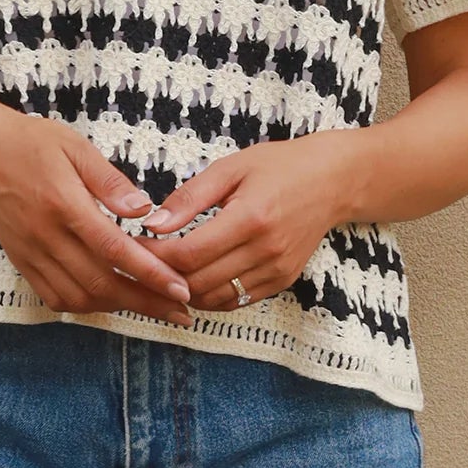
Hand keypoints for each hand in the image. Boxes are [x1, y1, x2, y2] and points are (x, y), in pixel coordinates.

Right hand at [0, 104, 197, 328]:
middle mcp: (46, 235)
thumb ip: (110, 181)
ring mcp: (30, 253)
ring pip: (78, 296)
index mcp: (64, 204)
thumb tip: (144, 209)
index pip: (114, 250)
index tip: (180, 289)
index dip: (151, 274)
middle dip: (145, 301)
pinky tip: (108, 299)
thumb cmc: (31, 142)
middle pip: (101, 282)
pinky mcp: (21, 261)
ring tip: (151, 306)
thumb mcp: (76, 147)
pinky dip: (85, 304)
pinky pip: (54, 296)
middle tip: (180, 310)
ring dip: (117, 306)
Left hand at [125, 134, 353, 311]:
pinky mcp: (282, 281)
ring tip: (163, 271)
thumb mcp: (231, 168)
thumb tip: (152, 224)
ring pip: (215, 298)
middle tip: (140, 262)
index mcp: (250, 218)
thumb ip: (190, 198)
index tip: (134, 245)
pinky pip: (236, 300)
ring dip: (183, 291)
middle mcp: (265, 250)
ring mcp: (276, 270)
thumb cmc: (279, 166)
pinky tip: (194, 278)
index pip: (190, 253)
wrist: (333, 181)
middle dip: (163, 276)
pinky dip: (209, 295)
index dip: (155, 255)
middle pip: (198, 282)